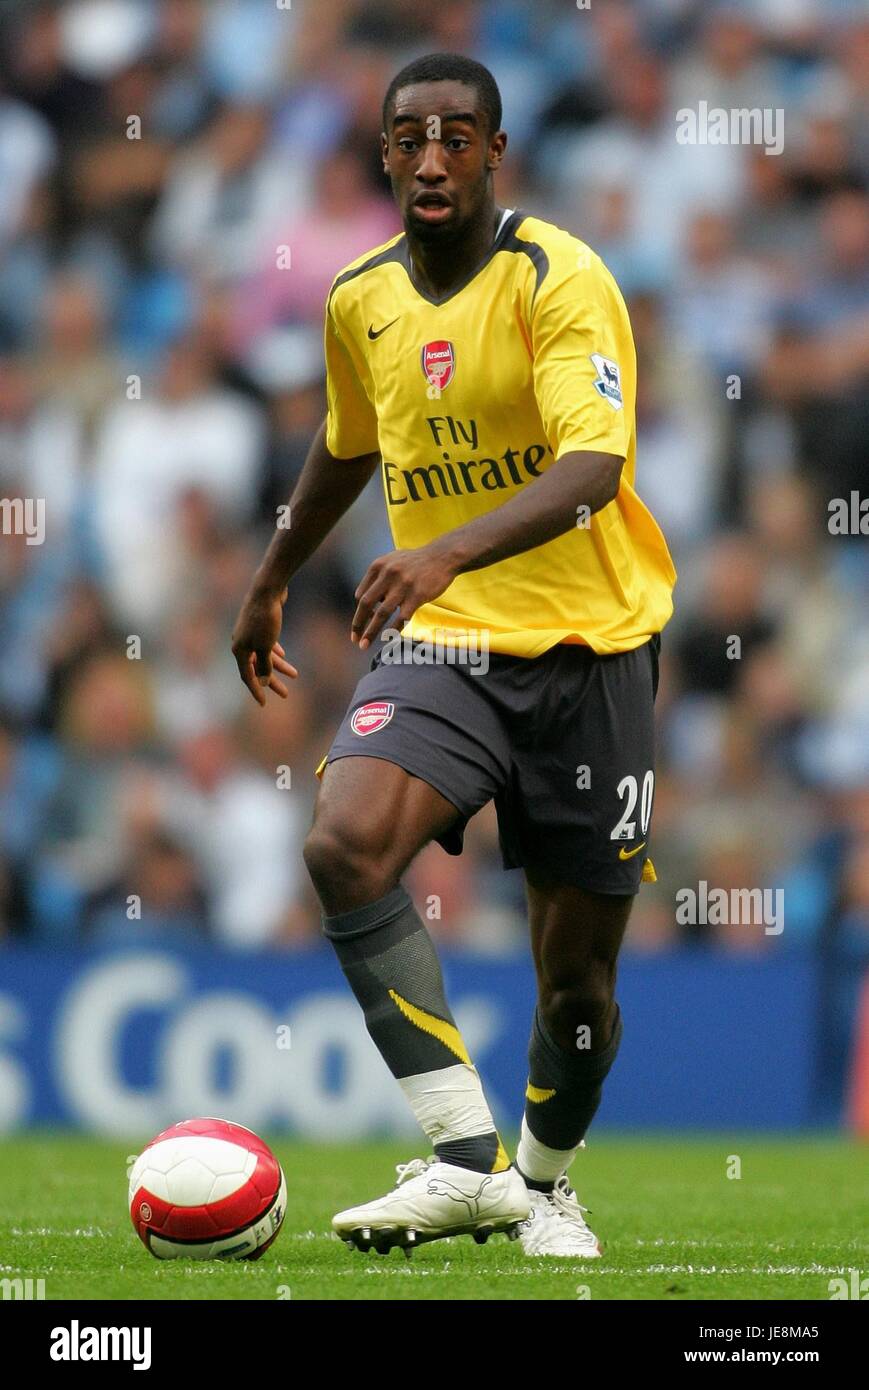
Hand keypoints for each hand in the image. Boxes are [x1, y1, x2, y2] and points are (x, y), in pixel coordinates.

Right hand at [231, 586, 297, 705]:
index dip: (255, 691)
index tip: (263, 704)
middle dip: (271, 681)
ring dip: (278, 666)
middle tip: (285, 694)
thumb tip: (262, 683)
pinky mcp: (258, 624)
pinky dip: (274, 651)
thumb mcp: (266, 647)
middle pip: (257, 668)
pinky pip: (265, 643)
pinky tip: (283, 655)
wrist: (267, 590)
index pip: (247, 676)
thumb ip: (264, 666)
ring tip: (295, 675)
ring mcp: (249, 633)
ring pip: (263, 655)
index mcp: (239, 650)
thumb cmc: (265, 619)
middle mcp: (241, 643)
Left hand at [351, 543, 456, 649]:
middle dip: (358, 624)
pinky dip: (393, 630)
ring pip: (381, 614)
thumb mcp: (392, 561)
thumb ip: (378, 577)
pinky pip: (402, 617)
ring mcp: (403, 585)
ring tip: (364, 645)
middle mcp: (388, 574)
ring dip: (371, 632)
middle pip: (366, 604)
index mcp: (378, 566)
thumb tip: (367, 602)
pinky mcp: (418, 595)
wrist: (443, 556)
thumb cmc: (416, 562)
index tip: (361, 624)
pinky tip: (389, 638)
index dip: (359, 612)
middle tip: (354, 639)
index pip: (361, 594)